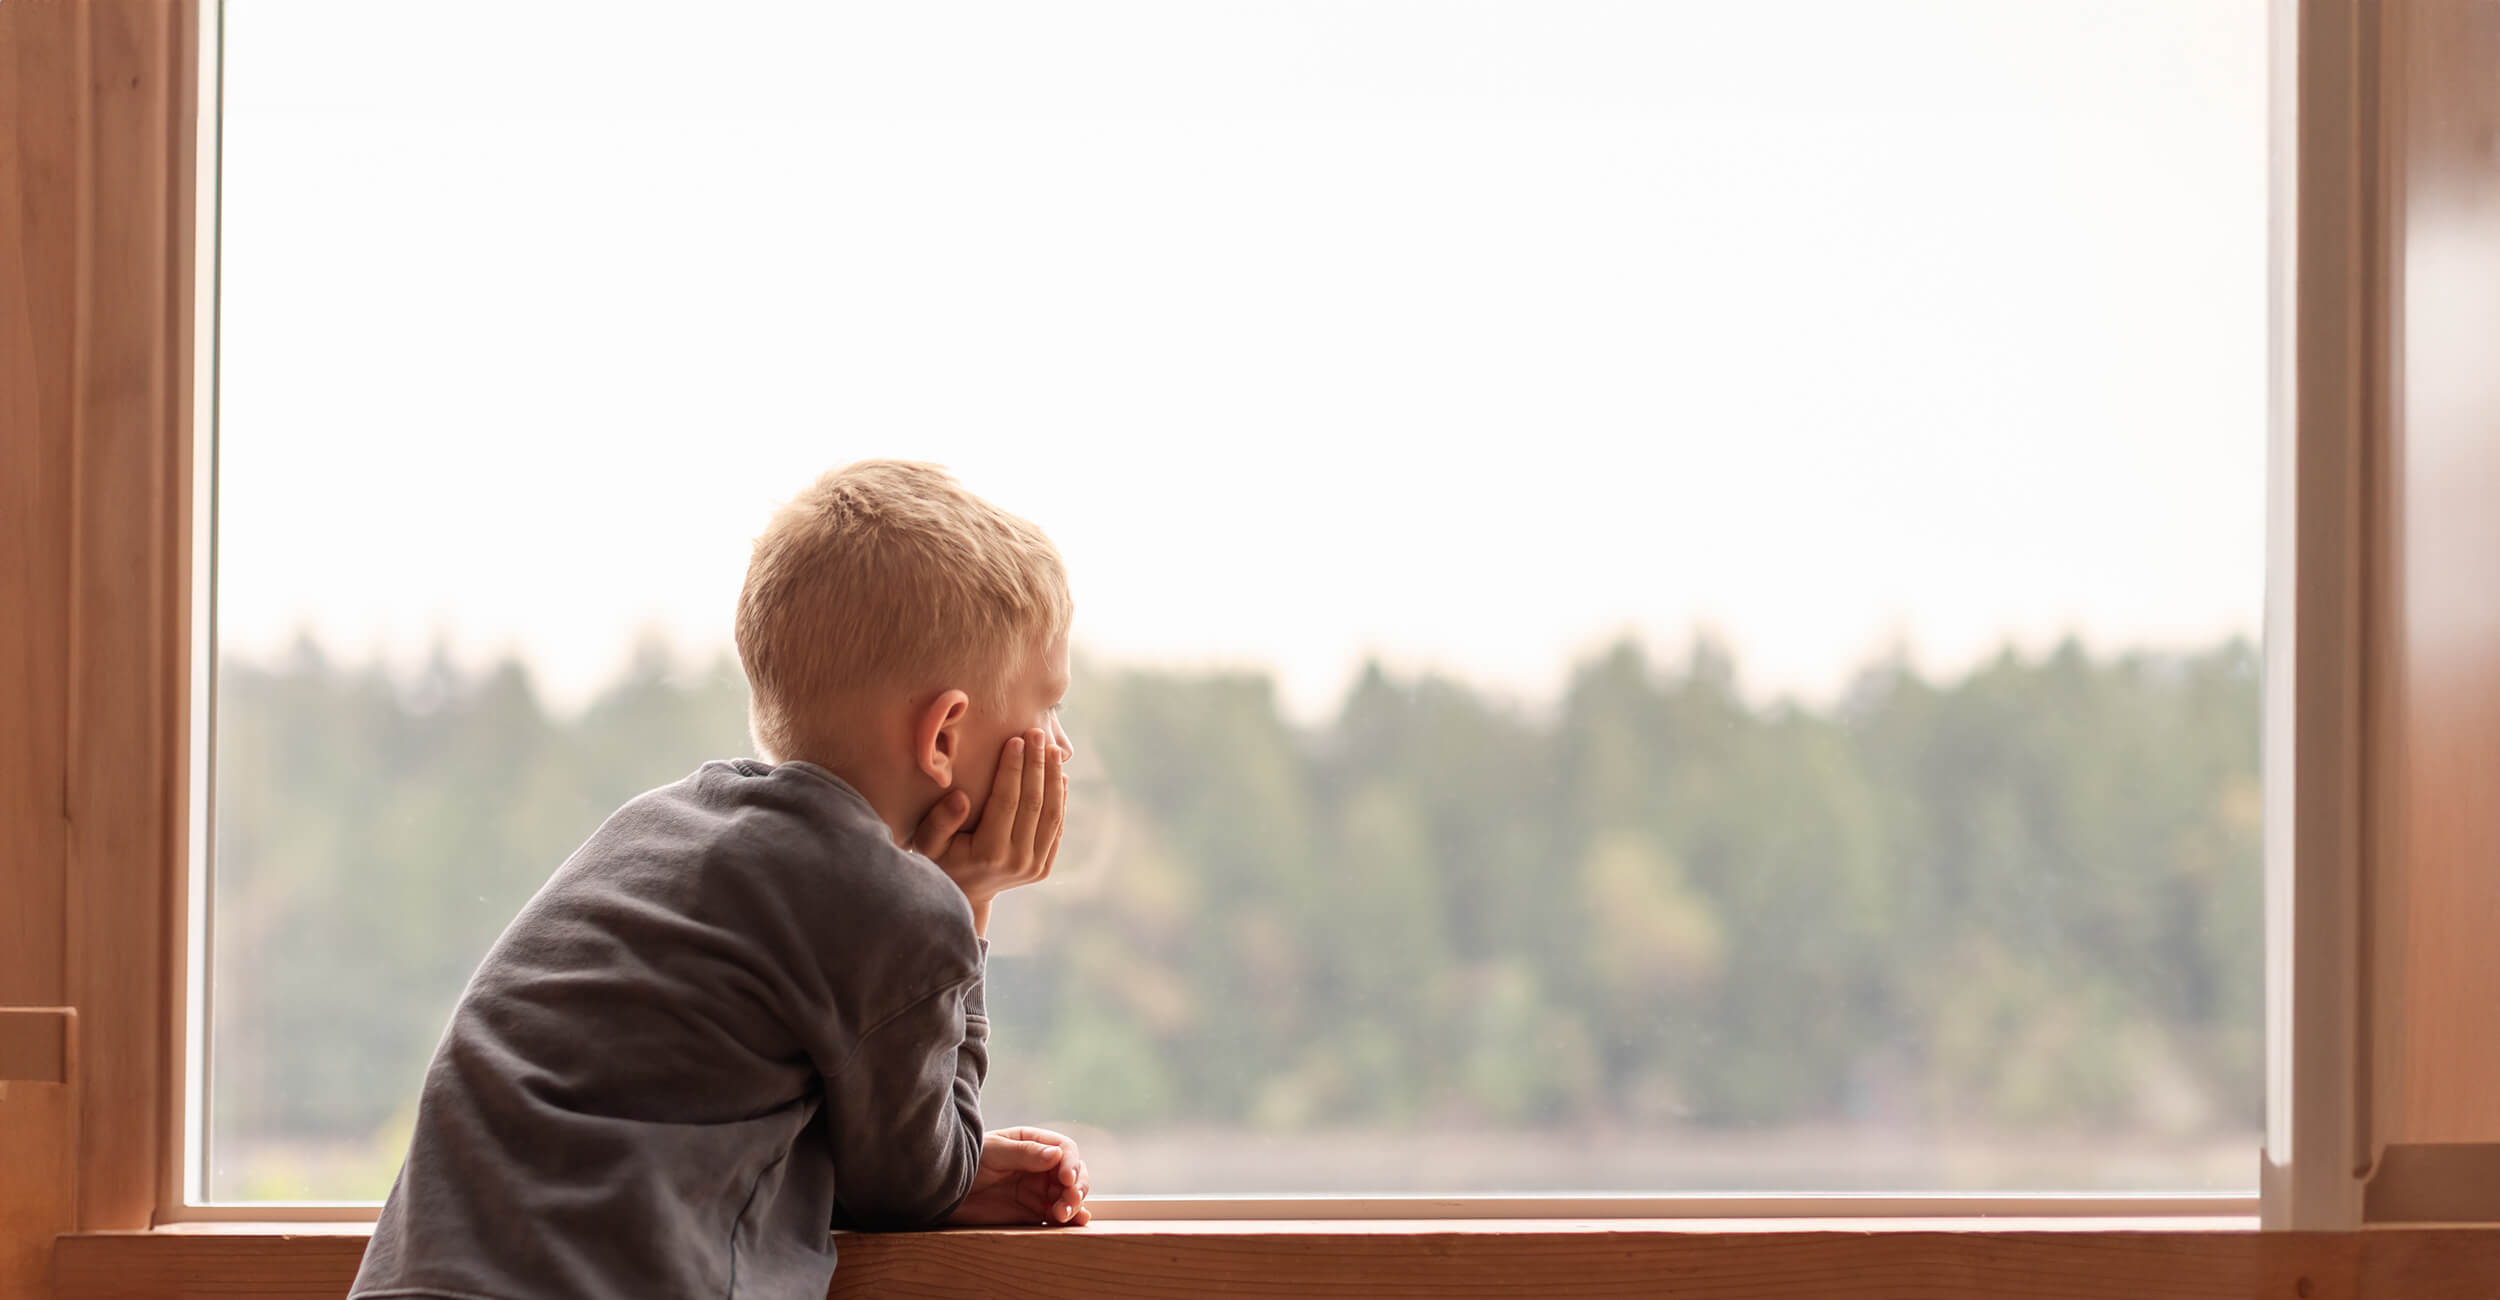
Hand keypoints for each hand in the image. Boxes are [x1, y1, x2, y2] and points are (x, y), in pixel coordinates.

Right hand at [912, 729, 1067, 919]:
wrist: (965, 896)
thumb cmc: (941, 862)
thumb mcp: (928, 844)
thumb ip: (941, 822)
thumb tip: (961, 798)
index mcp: (990, 853)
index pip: (1006, 800)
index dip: (1012, 768)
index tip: (1015, 740)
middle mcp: (1018, 860)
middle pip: (1033, 803)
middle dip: (1036, 765)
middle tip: (1037, 734)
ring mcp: (1034, 866)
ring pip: (1051, 814)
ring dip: (1053, 778)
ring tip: (1052, 749)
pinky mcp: (1044, 867)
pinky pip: (1056, 827)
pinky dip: (1060, 800)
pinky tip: (1059, 776)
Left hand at [943, 1127, 1090, 1226]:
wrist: (943, 1191)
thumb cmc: (966, 1161)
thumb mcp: (993, 1152)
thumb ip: (1025, 1153)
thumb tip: (1057, 1154)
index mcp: (1033, 1143)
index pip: (1064, 1150)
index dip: (1071, 1164)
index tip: (1067, 1179)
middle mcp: (1040, 1166)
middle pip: (1072, 1174)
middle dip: (1076, 1187)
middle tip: (1070, 1201)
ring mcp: (1037, 1191)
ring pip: (1068, 1196)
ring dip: (1073, 1205)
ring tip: (1064, 1216)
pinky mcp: (1031, 1213)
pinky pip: (1055, 1216)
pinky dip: (1070, 1220)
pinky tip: (1075, 1224)